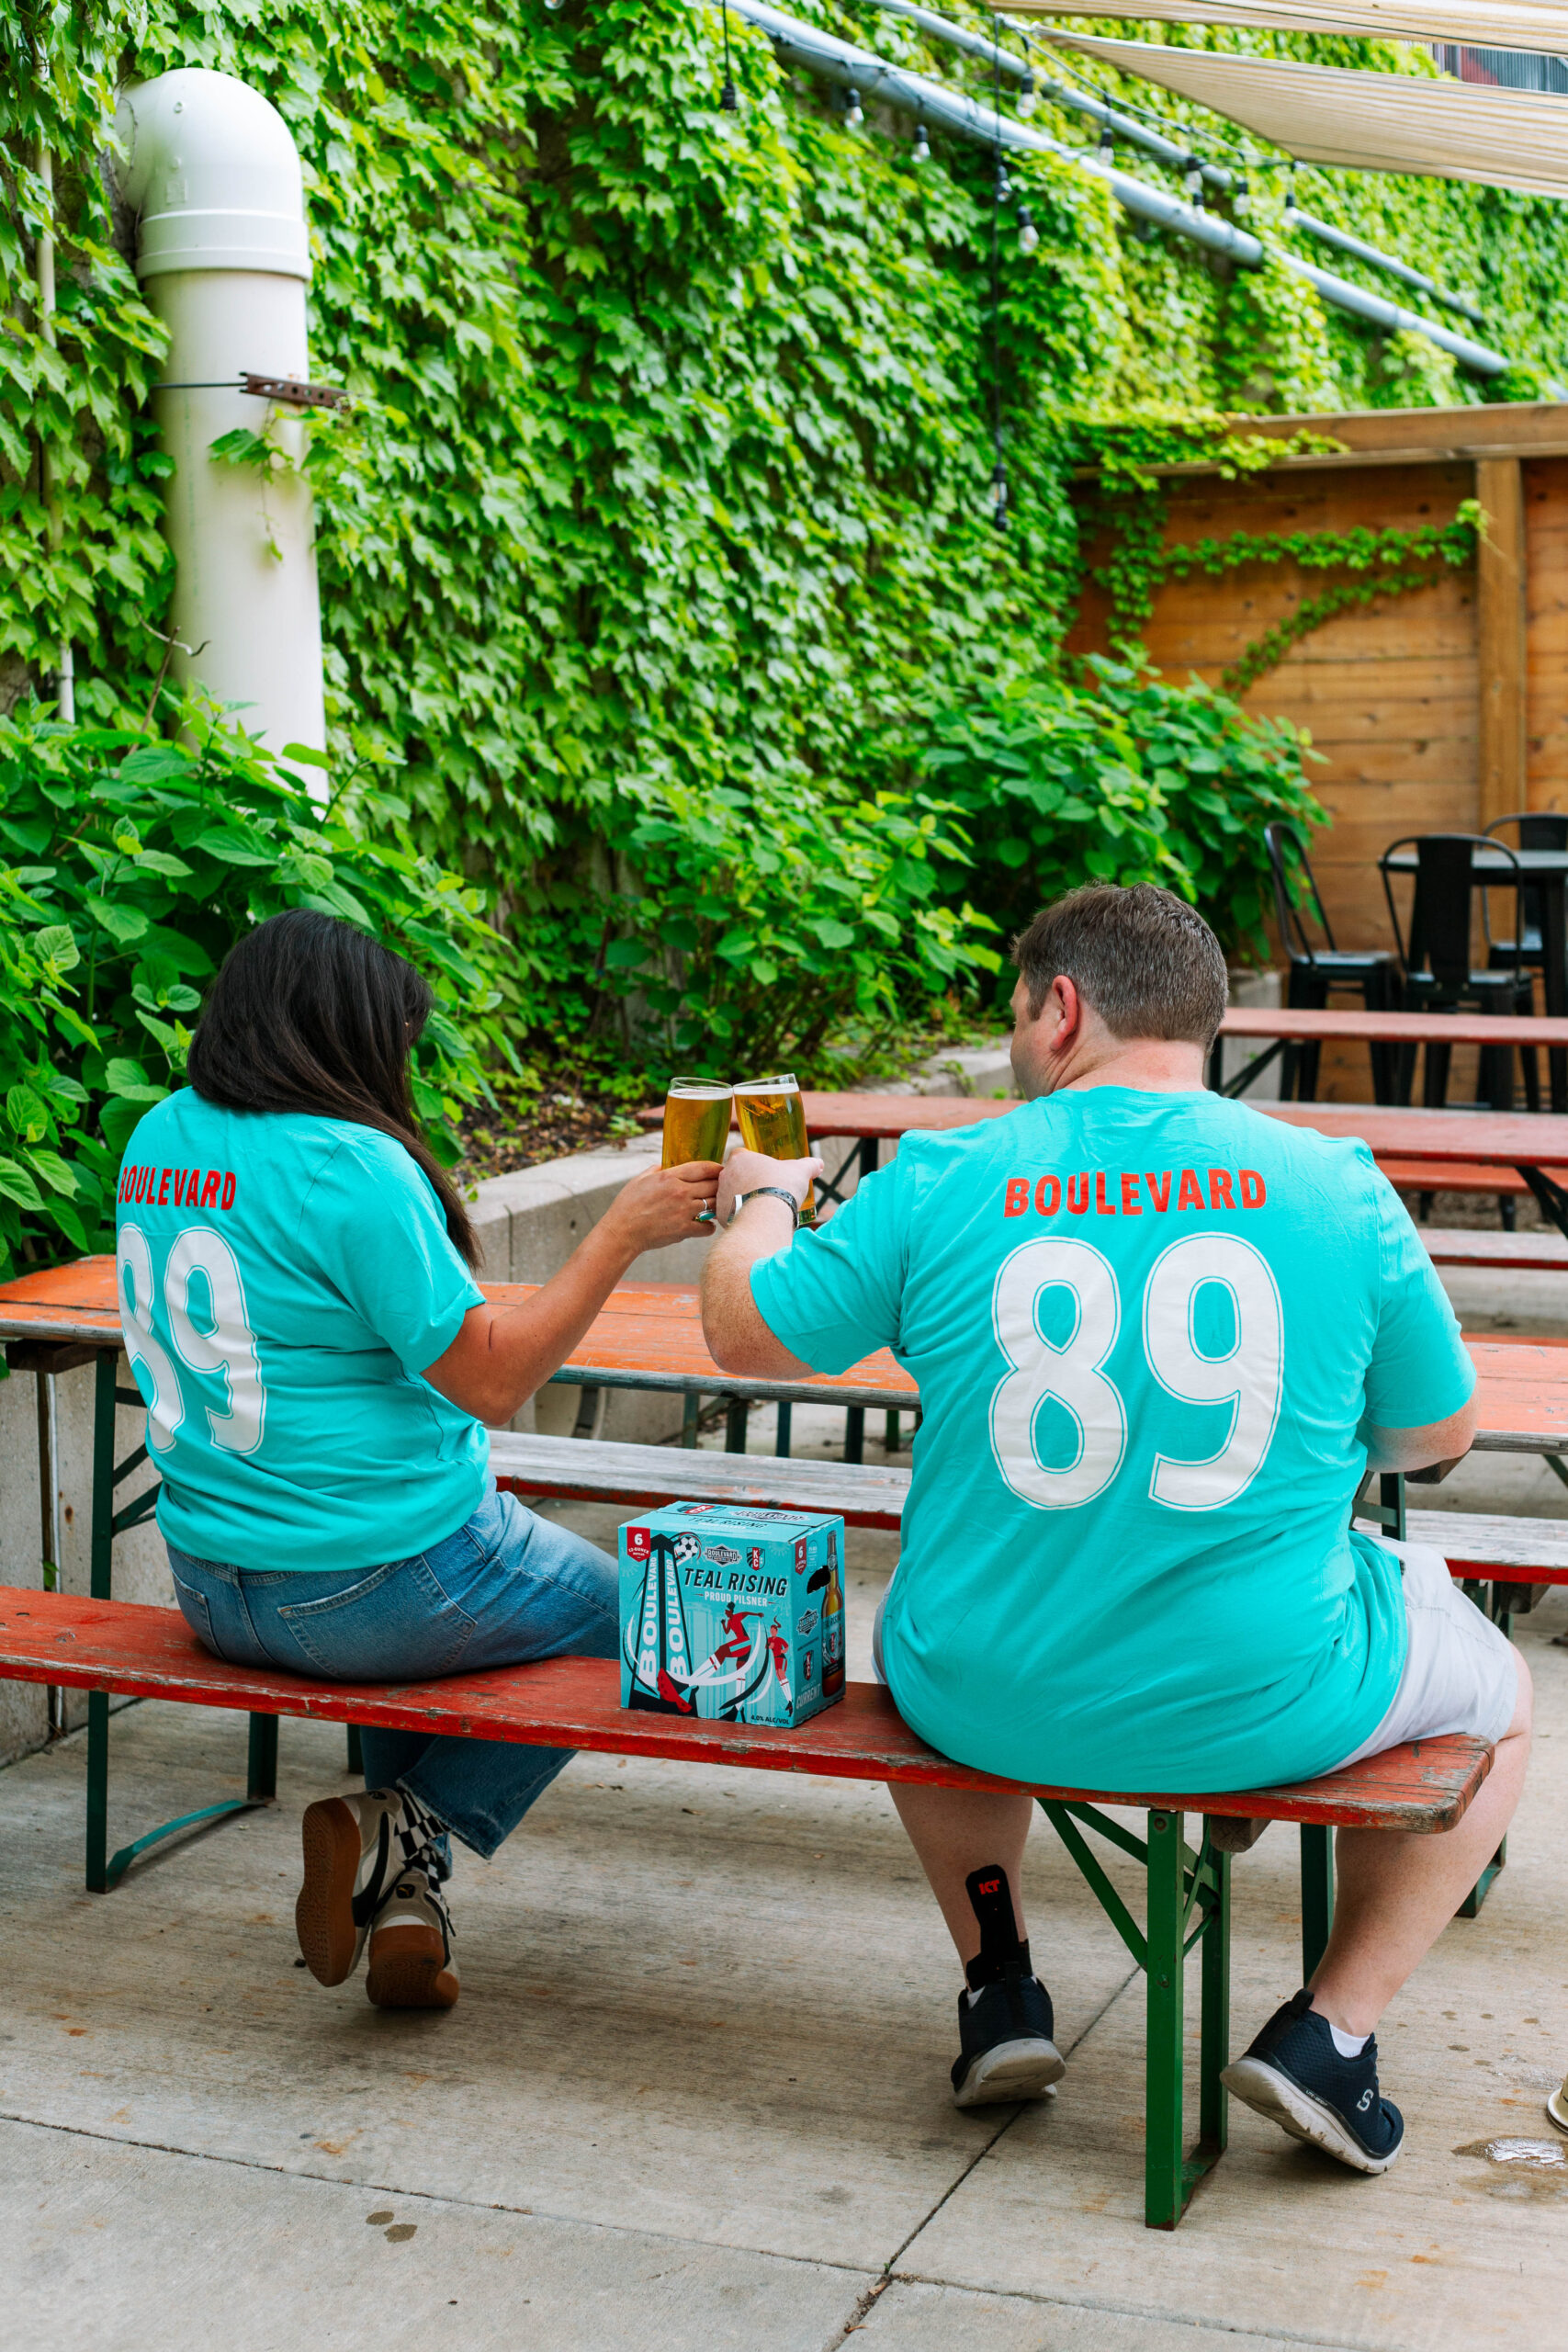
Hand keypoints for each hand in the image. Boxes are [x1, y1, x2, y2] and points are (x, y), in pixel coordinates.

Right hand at [603, 1158, 721, 1254]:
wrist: (622, 1231)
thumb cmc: (628, 1205)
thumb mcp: (640, 1180)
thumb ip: (655, 1170)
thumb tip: (664, 1166)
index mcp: (670, 1177)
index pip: (703, 1168)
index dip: (717, 1168)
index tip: (722, 1170)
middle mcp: (681, 1192)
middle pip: (713, 1185)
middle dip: (720, 1186)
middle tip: (722, 1189)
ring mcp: (684, 1211)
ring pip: (714, 1205)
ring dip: (716, 1206)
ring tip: (715, 1207)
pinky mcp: (684, 1229)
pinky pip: (708, 1227)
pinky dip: (709, 1226)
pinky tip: (705, 1225)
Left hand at [716, 1148, 823, 1226]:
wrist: (766, 1215)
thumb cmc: (781, 1186)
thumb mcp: (800, 1171)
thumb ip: (809, 1165)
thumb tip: (819, 1164)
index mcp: (740, 1158)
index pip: (744, 1156)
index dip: (756, 1165)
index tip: (767, 1174)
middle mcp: (725, 1174)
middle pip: (736, 1176)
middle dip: (749, 1183)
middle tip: (766, 1191)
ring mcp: (721, 1195)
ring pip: (731, 1195)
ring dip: (743, 1199)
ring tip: (761, 1208)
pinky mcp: (721, 1214)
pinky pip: (730, 1213)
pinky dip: (740, 1216)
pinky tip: (754, 1220)